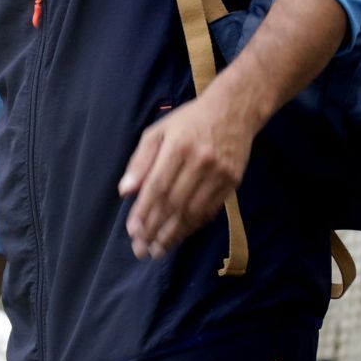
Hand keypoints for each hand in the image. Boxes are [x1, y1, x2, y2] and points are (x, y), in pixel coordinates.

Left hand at [118, 88, 259, 259]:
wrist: (234, 110)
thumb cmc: (188, 120)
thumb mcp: (157, 131)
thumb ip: (140, 161)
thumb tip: (125, 191)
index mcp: (178, 146)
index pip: (157, 186)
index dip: (144, 211)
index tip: (132, 231)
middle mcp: (201, 162)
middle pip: (174, 203)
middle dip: (155, 229)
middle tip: (141, 249)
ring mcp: (220, 173)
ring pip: (193, 211)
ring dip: (173, 234)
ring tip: (157, 250)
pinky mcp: (233, 182)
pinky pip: (210, 210)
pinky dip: (193, 226)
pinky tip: (179, 236)